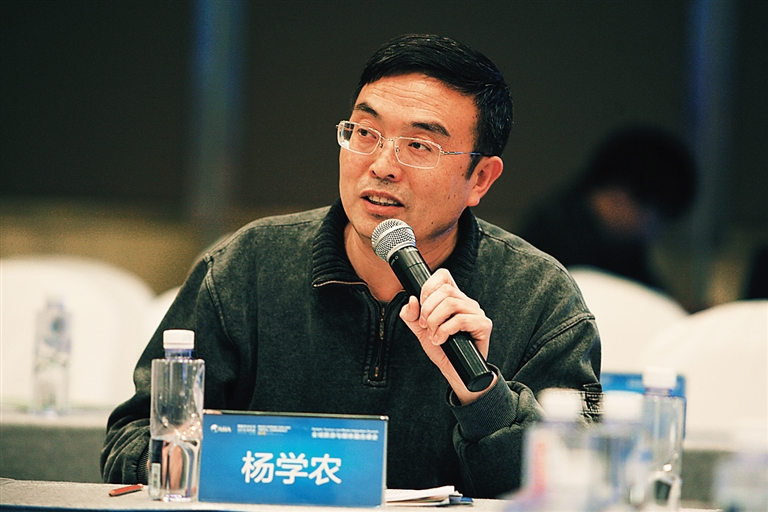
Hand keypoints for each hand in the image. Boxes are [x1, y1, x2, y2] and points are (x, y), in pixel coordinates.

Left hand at [399, 268, 495, 403]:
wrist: (455, 371)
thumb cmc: (442, 349)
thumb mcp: (421, 330)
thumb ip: (411, 315)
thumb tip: (412, 300)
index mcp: (453, 298)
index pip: (443, 276)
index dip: (428, 287)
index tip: (420, 305)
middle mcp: (466, 302)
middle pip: (445, 290)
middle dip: (428, 309)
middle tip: (425, 325)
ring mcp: (476, 312)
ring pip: (451, 303)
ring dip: (435, 321)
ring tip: (433, 335)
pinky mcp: (483, 325)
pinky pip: (461, 319)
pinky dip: (445, 330)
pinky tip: (441, 340)